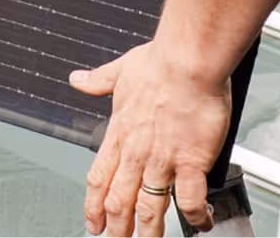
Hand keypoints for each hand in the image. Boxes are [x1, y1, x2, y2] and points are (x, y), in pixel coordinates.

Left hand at [70, 41, 230, 236]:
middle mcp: (138, 152)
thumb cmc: (161, 62)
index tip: (92, 222)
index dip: (93, 205)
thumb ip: (99, 80)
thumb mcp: (121, 70)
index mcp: (120, 133)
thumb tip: (78, 80)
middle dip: (116, 227)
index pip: (99, 177)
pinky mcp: (191, 162)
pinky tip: (201, 223)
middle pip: (119, 201)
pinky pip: (190, 201)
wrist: (188, 60)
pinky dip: (195, 218)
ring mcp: (163, 160)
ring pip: (150, 209)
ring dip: (148, 232)